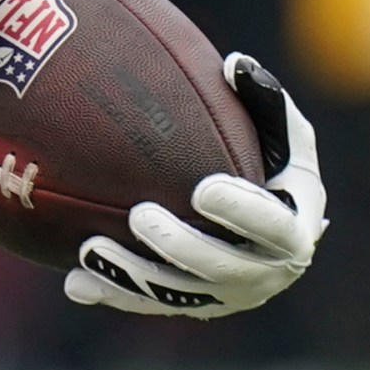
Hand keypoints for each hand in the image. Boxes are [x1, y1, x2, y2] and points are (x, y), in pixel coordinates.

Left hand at [64, 53, 327, 318]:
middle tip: (140, 215)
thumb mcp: (280, 129)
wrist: (262, 219)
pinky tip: (74, 284)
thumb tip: (235, 65)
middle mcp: (265, 273)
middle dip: (181, 247)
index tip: (203, 188)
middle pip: (223, 270)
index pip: (275, 228)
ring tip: (91, 248)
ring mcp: (226, 295)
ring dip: (133, 275)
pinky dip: (112, 294)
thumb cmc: (269, 160)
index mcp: (295, 229)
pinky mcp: (191, 305)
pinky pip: (149, 304)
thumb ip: (264, 98)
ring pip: (178, 295)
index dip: (242, 212)